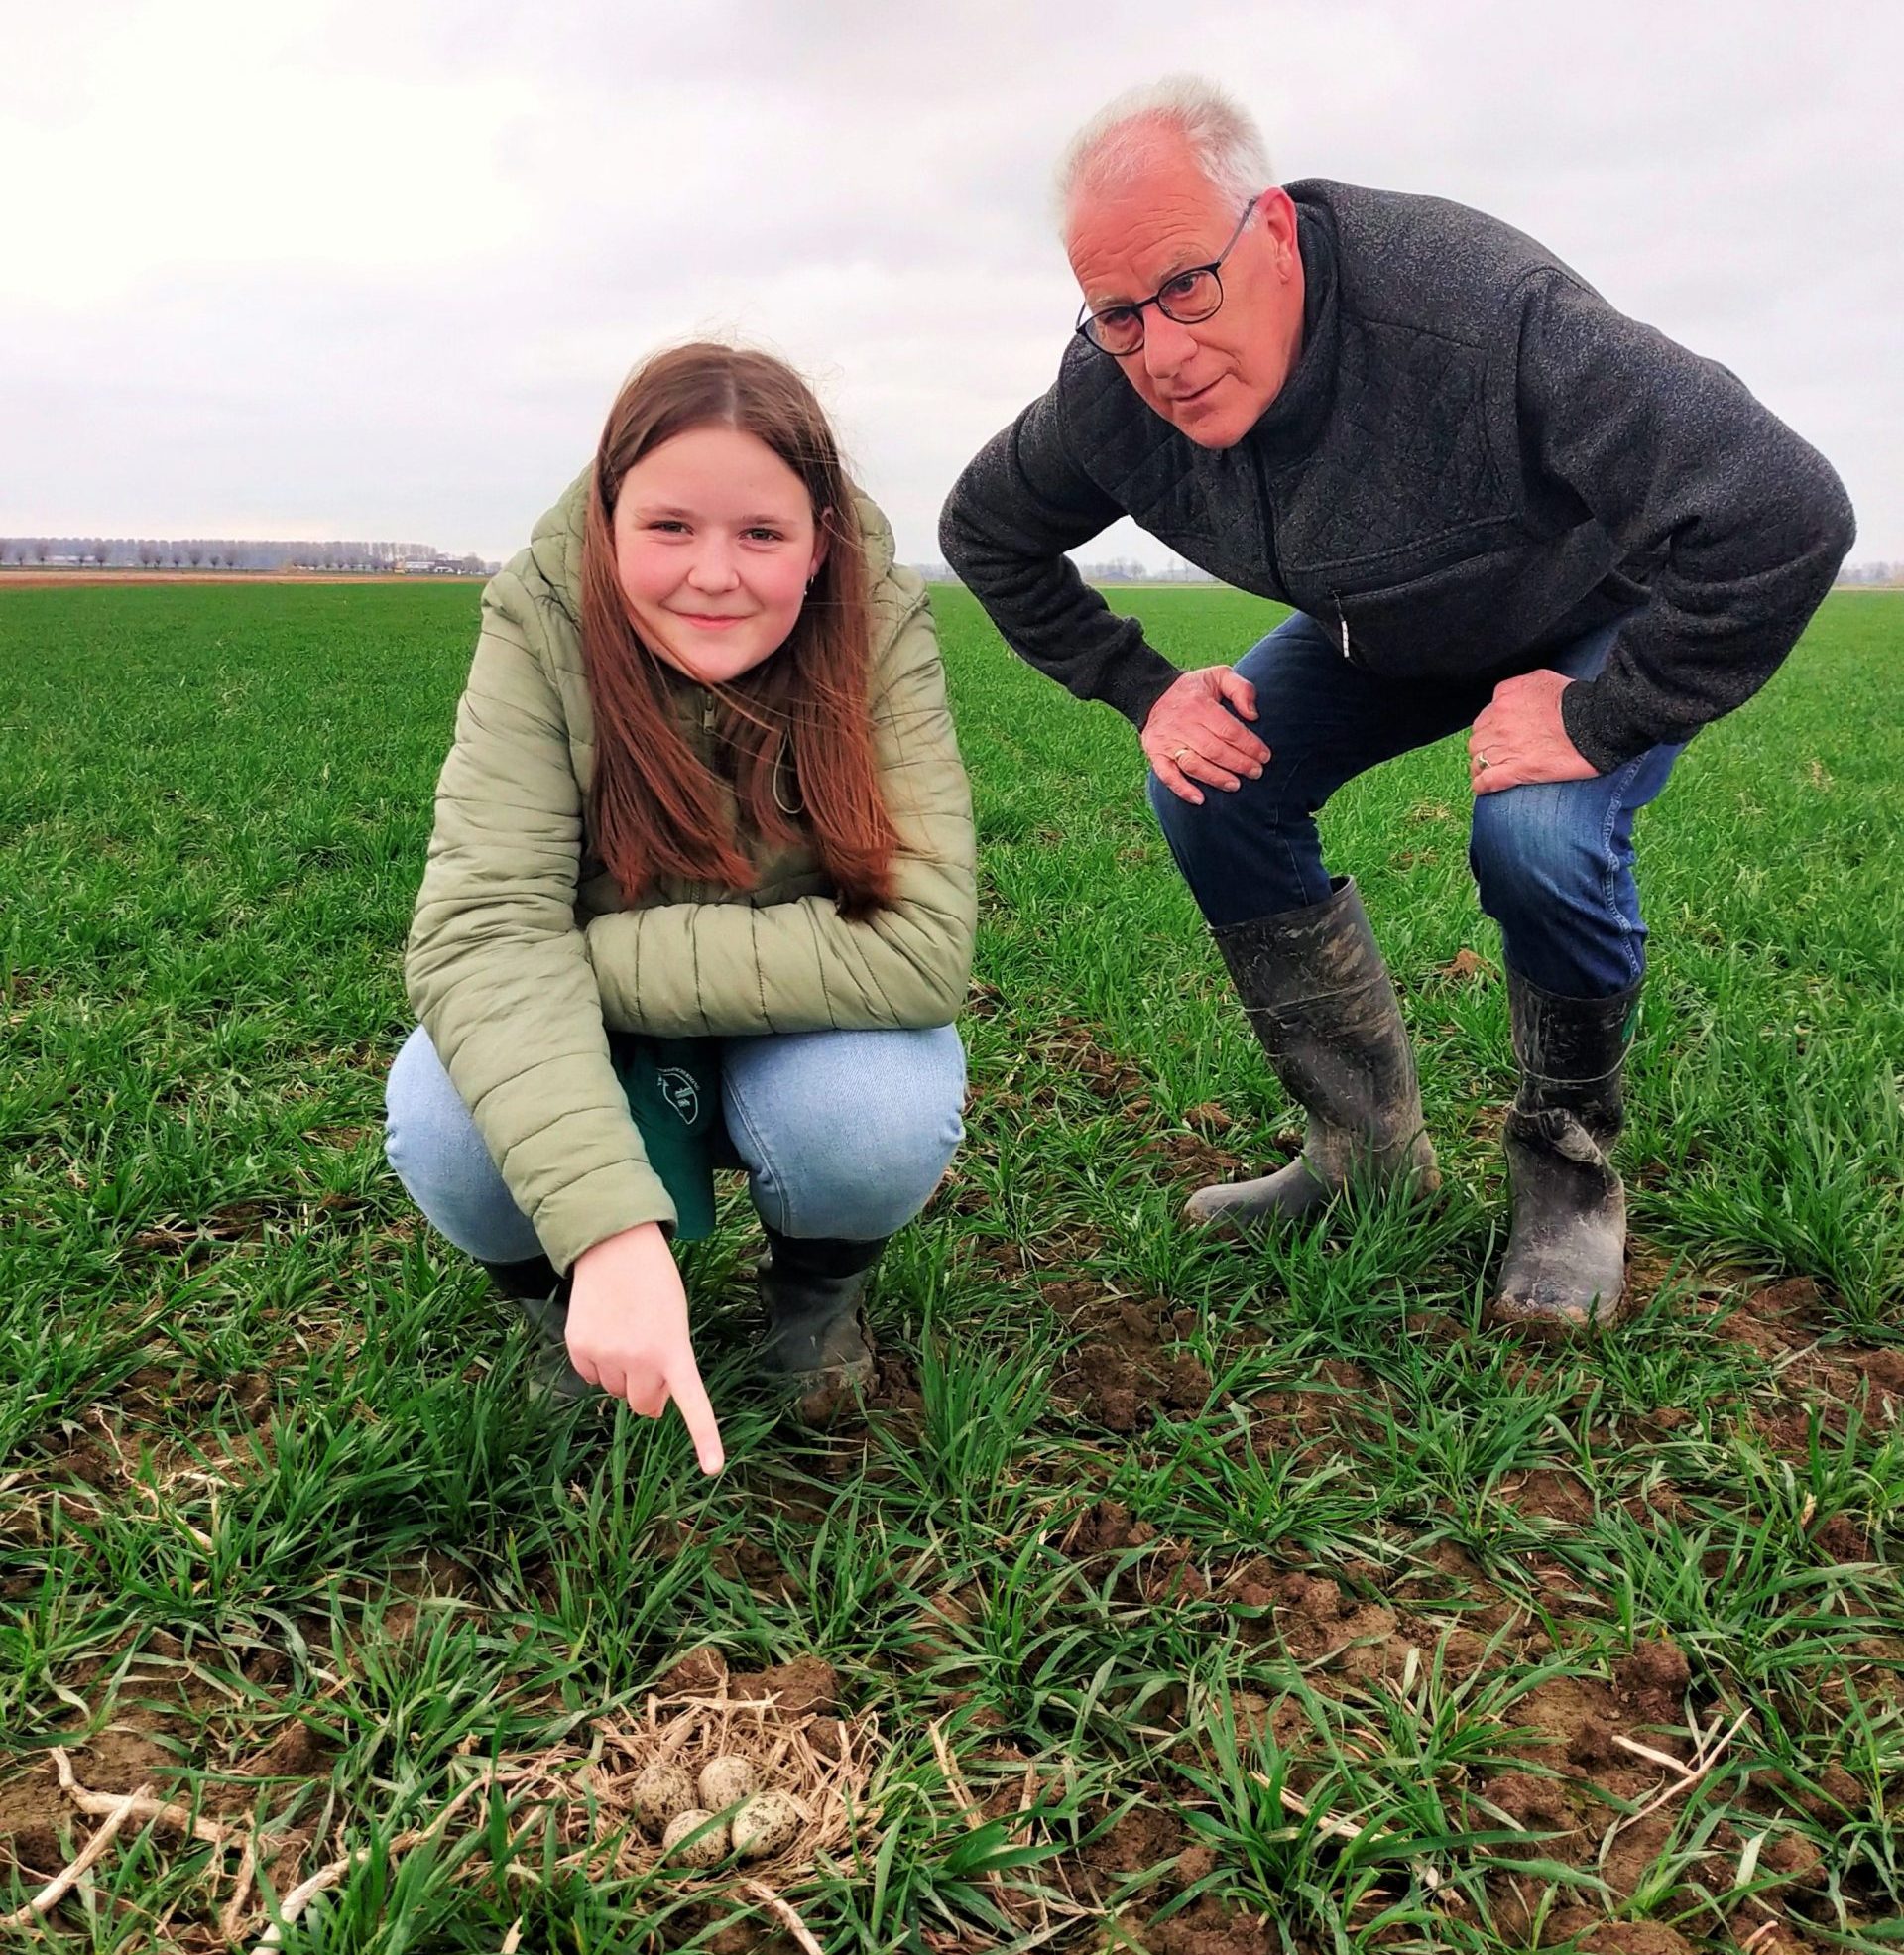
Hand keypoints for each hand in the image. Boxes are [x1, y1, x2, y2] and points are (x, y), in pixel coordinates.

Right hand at [568, 1223, 723, 1474]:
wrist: (615, 1246)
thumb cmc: (654, 1283)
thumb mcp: (674, 1320)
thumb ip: (668, 1360)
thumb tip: (646, 1404)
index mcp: (673, 1350)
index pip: (692, 1402)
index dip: (705, 1437)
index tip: (713, 1469)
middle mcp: (639, 1360)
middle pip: (643, 1404)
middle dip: (647, 1392)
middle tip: (648, 1360)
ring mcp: (606, 1356)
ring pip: (615, 1389)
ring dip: (621, 1373)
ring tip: (624, 1331)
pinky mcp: (579, 1349)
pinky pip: (591, 1375)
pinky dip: (597, 1362)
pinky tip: (602, 1330)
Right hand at [1141, 666, 1271, 804]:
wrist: (1153, 693)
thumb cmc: (1194, 689)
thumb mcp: (1219, 675)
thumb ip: (1241, 689)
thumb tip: (1253, 715)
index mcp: (1199, 705)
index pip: (1229, 731)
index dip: (1250, 746)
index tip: (1265, 756)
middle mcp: (1182, 724)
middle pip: (1215, 750)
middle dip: (1239, 764)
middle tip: (1256, 772)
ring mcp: (1167, 741)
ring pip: (1194, 765)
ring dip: (1217, 778)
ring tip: (1235, 785)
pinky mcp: (1155, 753)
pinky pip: (1168, 775)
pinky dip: (1182, 789)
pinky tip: (1199, 799)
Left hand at [1468, 670, 1598, 794]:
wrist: (1598, 721)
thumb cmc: (1577, 700)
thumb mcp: (1543, 679)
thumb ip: (1520, 686)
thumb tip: (1512, 696)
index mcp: (1506, 697)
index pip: (1484, 718)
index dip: (1488, 730)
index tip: (1494, 737)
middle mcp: (1501, 721)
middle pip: (1477, 740)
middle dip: (1482, 749)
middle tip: (1491, 756)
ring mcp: (1507, 746)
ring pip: (1478, 761)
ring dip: (1480, 767)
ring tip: (1486, 773)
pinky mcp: (1518, 769)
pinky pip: (1487, 781)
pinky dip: (1482, 786)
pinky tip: (1483, 788)